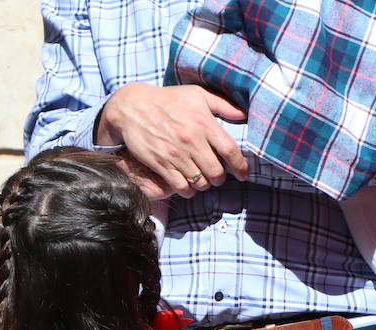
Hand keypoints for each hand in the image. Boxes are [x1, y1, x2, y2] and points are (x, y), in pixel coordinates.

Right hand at [97, 83, 248, 198]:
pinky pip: (181, 186)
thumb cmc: (167, 99)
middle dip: (220, 178)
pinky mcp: (161, 163)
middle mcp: (191, 140)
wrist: (132, 106)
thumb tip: (243, 115)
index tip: (243, 174)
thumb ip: (222, 104)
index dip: (240, 166)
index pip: (230, 150)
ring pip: (200, 182)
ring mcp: (176, 153)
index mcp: (203, 122)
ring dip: (204, 185)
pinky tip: (187, 185)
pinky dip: (187, 190)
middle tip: (216, 176)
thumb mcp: (196, 94)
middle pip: (216, 172)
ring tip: (202, 180)